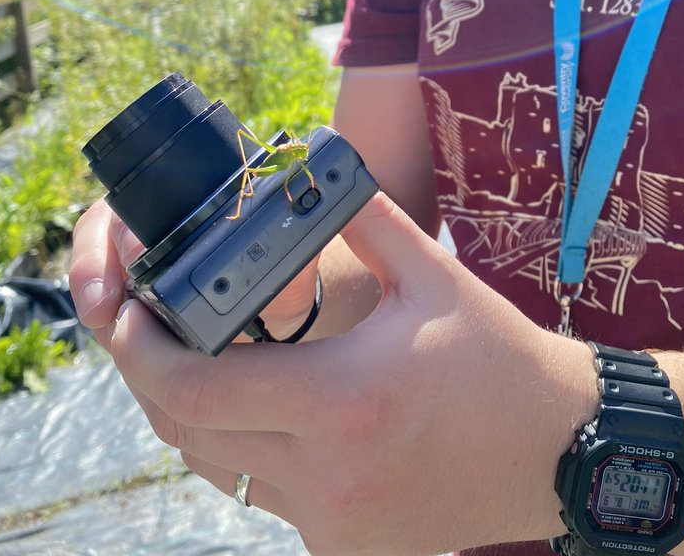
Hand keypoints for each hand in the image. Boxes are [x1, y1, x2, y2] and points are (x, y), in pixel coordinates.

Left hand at [104, 192, 594, 555]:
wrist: (555, 449)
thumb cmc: (495, 357)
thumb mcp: (432, 274)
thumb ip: (363, 217)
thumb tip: (312, 165)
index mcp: (343, 400)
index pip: (195, 386)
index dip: (140, 347)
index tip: (128, 308)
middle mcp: (325, 472)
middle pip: (185, 433)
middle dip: (148, 375)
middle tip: (146, 325)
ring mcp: (330, 519)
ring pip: (214, 470)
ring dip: (188, 414)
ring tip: (194, 355)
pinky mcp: (340, 544)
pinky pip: (259, 496)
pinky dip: (239, 449)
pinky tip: (258, 406)